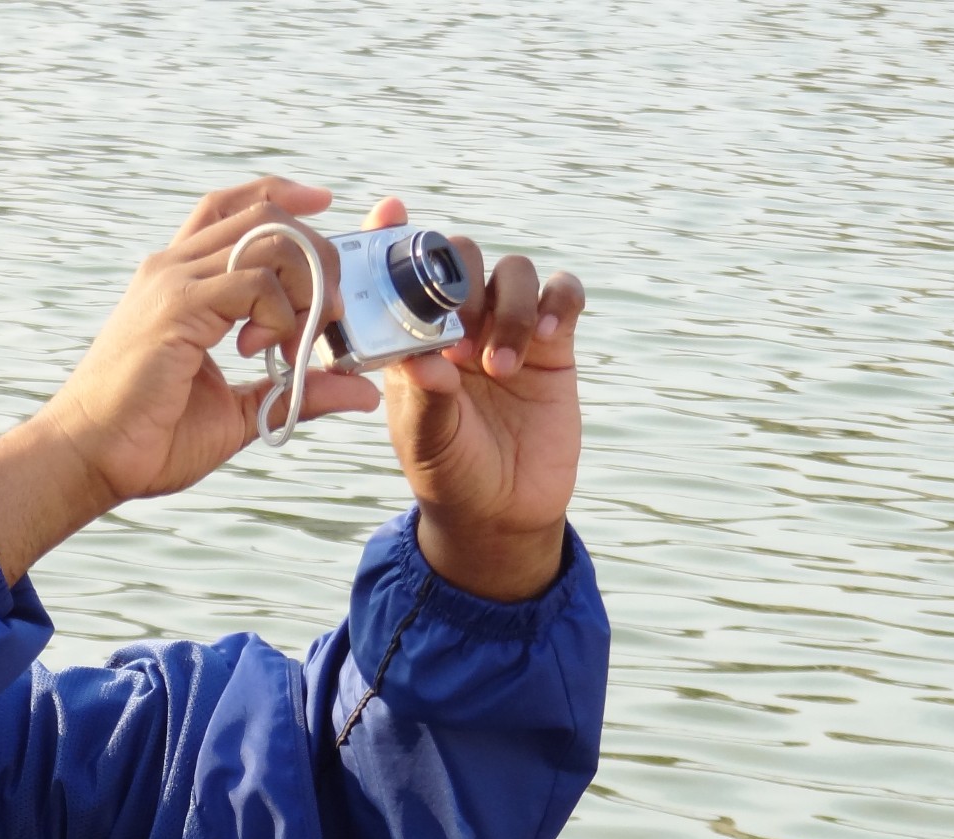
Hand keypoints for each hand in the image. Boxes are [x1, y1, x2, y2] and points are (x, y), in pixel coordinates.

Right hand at [40, 176, 381, 508]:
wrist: (87, 458)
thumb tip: (361, 390)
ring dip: (306, 285)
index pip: (235, 209)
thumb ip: (298, 392)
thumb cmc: (147, 440)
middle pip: (266, 213)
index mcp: (180, 281)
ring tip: (296, 340)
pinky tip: (264, 350)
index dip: (284, 195)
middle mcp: (174, 268)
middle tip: (325, 316)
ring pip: (269, 236)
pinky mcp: (176, 307)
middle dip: (318, 255)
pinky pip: (254, 281)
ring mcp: (173, 282)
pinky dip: (280, 313)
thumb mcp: (241, 412)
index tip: (324, 205)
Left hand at [371, 197, 587, 601]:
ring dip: (508, 306)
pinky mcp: (553, 343)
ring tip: (498, 367)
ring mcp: (506, 328)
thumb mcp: (427, 442)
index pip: (399, 273)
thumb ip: (425, 398)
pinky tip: (546, 334)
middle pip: (461, 257)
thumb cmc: (450, 475)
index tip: (391, 211)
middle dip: (461, 278)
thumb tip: (426, 359)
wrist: (502, 513)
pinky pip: (562, 295)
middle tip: (460, 331)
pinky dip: (556, 301)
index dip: (394, 237)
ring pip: (513, 271)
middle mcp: (457, 323)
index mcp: (411, 338)